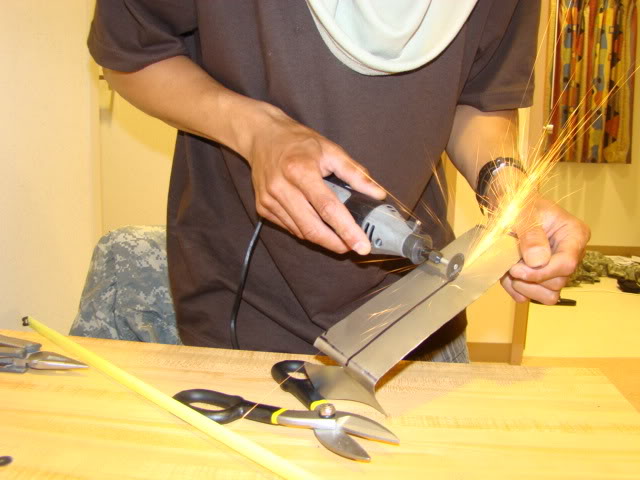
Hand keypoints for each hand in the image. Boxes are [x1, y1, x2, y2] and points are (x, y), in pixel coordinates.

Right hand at [247, 107, 384, 254]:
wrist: (262, 136)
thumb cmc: (299, 142)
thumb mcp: (331, 150)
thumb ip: (355, 173)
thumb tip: (378, 194)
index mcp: (300, 170)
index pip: (327, 207)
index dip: (346, 229)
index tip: (362, 245)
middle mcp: (281, 187)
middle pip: (312, 227)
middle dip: (336, 243)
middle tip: (355, 248)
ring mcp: (269, 200)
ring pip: (301, 232)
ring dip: (323, 240)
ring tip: (341, 239)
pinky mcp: (263, 208)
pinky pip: (290, 228)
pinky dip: (307, 232)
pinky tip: (319, 227)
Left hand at [500, 196, 590, 303]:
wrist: (507, 208)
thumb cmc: (519, 205)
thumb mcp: (523, 213)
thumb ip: (531, 235)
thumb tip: (538, 262)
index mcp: (574, 235)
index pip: (567, 264)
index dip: (541, 272)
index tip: (515, 268)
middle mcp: (570, 255)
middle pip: (557, 283)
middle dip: (529, 278)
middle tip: (509, 264)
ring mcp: (556, 270)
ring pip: (548, 296)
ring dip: (523, 287)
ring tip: (508, 268)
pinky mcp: (540, 280)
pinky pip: (531, 296)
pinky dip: (516, 290)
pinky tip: (506, 275)